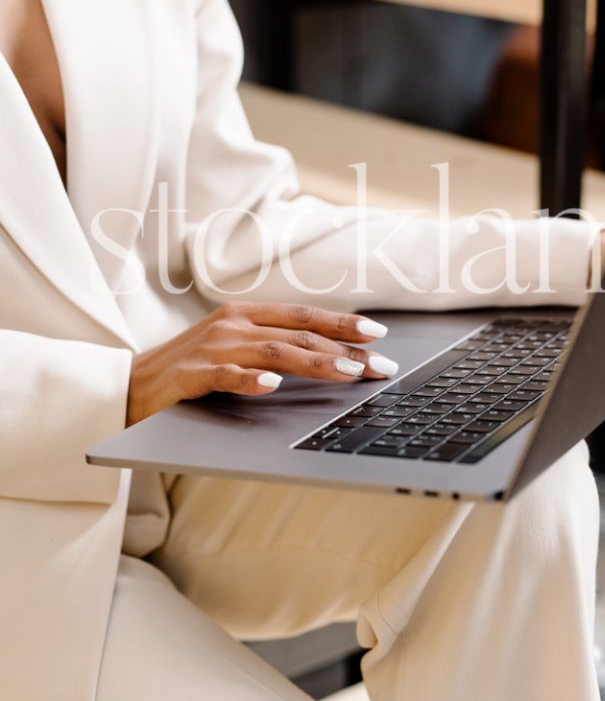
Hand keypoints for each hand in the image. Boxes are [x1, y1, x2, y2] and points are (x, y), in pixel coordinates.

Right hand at [127, 302, 396, 425]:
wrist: (129, 384)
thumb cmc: (189, 369)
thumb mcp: (233, 349)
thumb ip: (271, 347)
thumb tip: (327, 356)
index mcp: (244, 314)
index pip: (303, 316)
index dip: (342, 322)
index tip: (378, 333)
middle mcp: (231, 324)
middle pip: (297, 334)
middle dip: (343, 349)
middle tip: (378, 365)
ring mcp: (210, 347)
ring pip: (271, 352)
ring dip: (312, 362)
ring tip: (345, 372)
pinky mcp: (189, 375)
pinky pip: (224, 375)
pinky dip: (250, 380)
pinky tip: (272, 386)